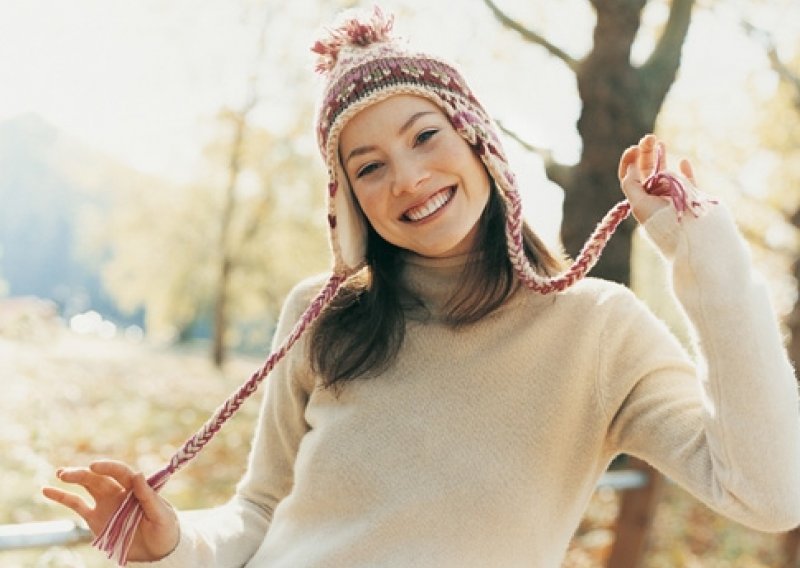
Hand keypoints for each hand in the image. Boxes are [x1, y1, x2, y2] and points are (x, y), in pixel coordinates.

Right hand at [42, 460, 179, 561]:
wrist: (158, 552)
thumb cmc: (165, 529)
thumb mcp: (161, 514)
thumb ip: (148, 496)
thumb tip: (138, 474)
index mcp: (136, 488)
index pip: (121, 473)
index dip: (108, 468)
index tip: (94, 466)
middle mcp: (120, 492)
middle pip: (100, 478)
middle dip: (84, 473)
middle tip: (66, 473)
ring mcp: (106, 504)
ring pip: (87, 487)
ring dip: (74, 478)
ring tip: (60, 474)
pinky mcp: (96, 519)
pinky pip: (77, 505)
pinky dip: (62, 497)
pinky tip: (47, 490)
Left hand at [618, 134, 697, 222]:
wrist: (685, 233)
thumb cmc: (659, 220)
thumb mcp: (638, 203)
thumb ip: (631, 184)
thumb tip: (630, 166)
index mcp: (639, 196)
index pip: (629, 175)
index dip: (629, 160)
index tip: (634, 149)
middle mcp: (654, 194)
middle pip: (646, 169)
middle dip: (646, 152)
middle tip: (649, 138)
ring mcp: (672, 193)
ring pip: (664, 171)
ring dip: (661, 157)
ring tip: (660, 143)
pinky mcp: (690, 195)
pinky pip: (687, 180)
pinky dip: (686, 170)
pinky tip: (683, 161)